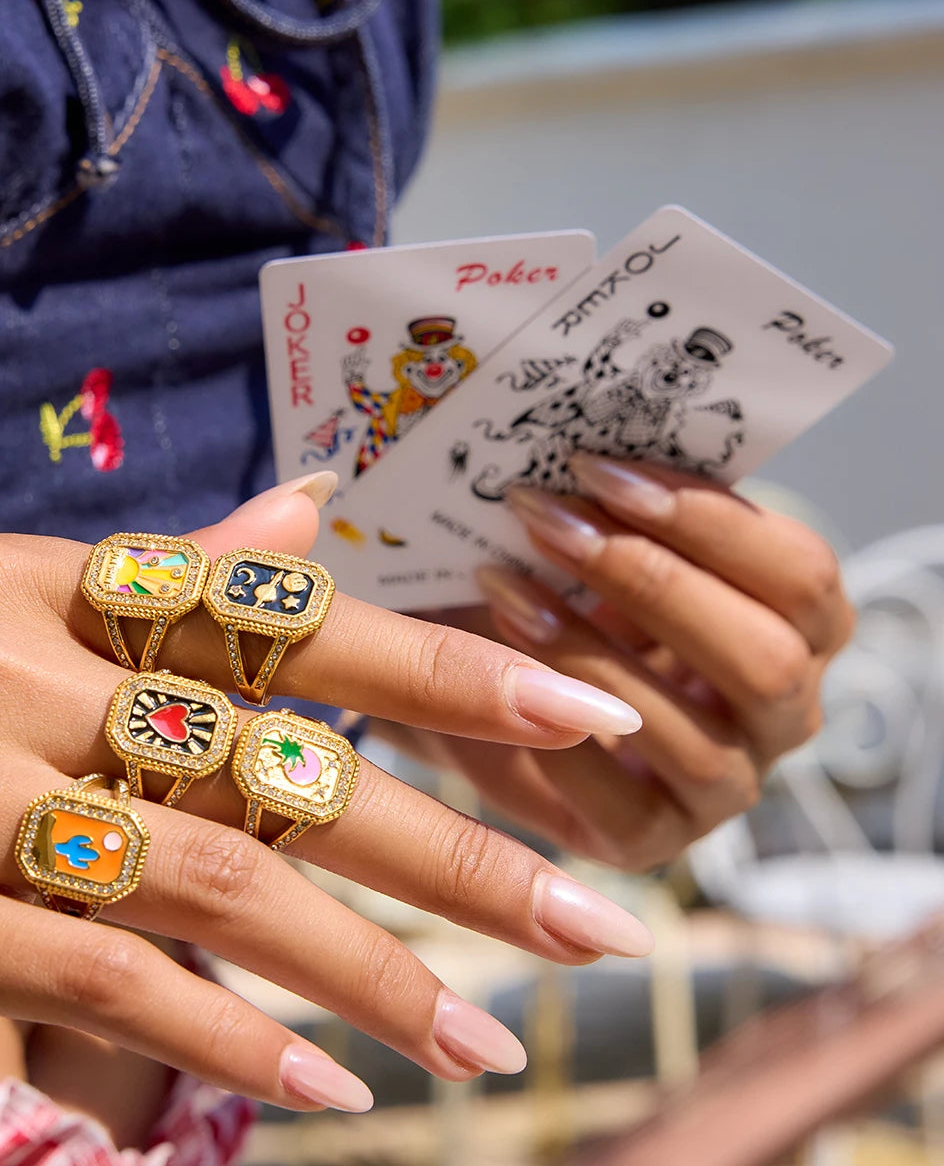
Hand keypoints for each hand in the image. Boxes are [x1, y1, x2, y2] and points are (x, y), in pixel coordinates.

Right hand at [0, 475, 650, 1113]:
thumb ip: (169, 576)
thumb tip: (312, 510)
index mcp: (42, 578)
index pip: (281, 616)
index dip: (438, 668)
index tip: (575, 714)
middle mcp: (6, 667)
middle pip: (281, 763)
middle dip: (454, 849)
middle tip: (592, 916)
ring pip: (216, 884)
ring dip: (369, 973)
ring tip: (488, 1040)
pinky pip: (107, 981)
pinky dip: (226, 1040)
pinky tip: (329, 1087)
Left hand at [391, 453, 851, 872]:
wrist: (475, 693)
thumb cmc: (554, 597)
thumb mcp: (594, 545)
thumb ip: (616, 504)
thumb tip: (583, 436)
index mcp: (796, 626)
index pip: (800, 573)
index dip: (710, 518)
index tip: (599, 467)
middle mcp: (781, 713)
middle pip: (768, 655)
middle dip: (650, 579)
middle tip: (545, 517)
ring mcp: (726, 787)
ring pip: (699, 735)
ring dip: (592, 652)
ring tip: (504, 584)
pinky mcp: (654, 840)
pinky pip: (624, 798)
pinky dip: (558, 733)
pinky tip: (495, 676)